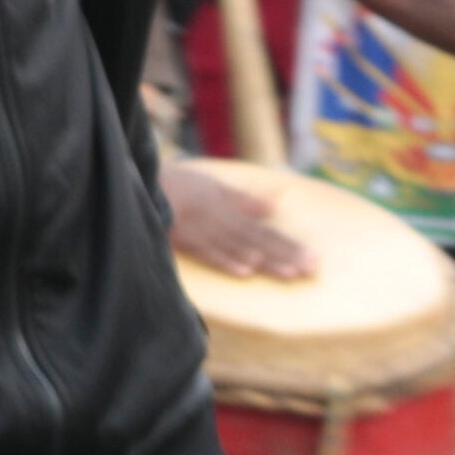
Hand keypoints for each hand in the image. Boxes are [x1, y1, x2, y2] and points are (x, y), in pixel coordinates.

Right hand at [162, 155, 317, 282]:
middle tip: (310, 270)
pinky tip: (245, 272)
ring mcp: (204, 230)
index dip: (289, 246)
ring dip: (265, 261)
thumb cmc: (179, 185)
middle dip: (285, 256)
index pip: (265, 232)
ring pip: (240, 248)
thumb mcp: (215, 187)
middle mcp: (222, 220)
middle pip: (258, 241)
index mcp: (230, 209)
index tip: (313, 259)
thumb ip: (246, 199)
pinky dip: (226, 261)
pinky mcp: (184, 239)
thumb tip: (277, 201)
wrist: (140, 182)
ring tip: (288, 273)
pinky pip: (208, 252)